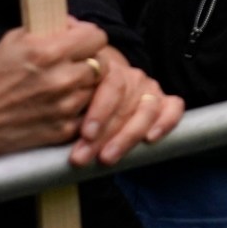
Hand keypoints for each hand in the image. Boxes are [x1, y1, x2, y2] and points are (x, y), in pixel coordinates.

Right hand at [0, 18, 108, 177]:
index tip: (78, 40)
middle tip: (75, 62)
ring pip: (97, 87)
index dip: (88, 37)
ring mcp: (66, 106)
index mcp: (49, 53)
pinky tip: (61, 103)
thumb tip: (73, 24)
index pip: (97, 37)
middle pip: (102, 62)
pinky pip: (88, 111)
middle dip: (91, 59)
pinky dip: (79, 106)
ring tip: (65, 83)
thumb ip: (47, 29)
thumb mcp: (13, 41)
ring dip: (86, 83)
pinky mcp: (64, 129)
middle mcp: (62, 79)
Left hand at [68, 46, 184, 167]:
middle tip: (83, 157)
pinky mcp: (165, 102)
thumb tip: (52, 104)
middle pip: (125, 103)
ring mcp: (150, 89)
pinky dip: (166, 121)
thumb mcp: (66, 92)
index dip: (99, 111)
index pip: (110, 85)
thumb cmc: (78, 98)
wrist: (100, 92)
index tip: (84, 135)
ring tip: (107, 158)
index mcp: (109, 69)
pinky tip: (151, 139)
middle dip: (104, 135)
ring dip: (127, 136)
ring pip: (147, 109)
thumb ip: (62, 97)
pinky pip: (173, 108)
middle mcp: (132, 77)